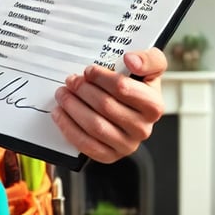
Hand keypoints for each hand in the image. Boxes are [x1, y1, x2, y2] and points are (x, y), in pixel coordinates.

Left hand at [52, 48, 167, 162]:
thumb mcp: (151, 69)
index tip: (89, 70)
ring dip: (73, 107)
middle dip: (83, 90)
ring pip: (94, 126)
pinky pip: (86, 145)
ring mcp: (127, 145)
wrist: (134, 114)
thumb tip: (131, 60)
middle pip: (105, 106)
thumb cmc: (138, 89)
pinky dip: (69, 128)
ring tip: (63, 94)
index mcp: (153, 106)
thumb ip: (149, 59)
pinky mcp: (111, 156)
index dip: (101, 77)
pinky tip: (60, 114)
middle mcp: (143, 128)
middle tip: (71, 80)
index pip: (123, 88)